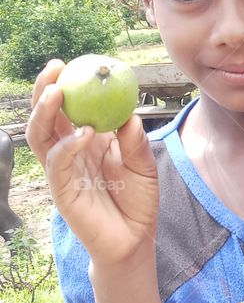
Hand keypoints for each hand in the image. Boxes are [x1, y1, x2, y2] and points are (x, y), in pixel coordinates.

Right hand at [27, 59, 158, 266]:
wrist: (135, 240)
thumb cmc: (138, 200)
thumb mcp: (144, 165)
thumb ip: (134, 141)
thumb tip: (128, 115)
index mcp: (86, 140)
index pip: (66, 108)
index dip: (62, 85)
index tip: (69, 62)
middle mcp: (69, 152)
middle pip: (45, 117)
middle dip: (43, 90)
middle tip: (54, 69)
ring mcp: (62, 171)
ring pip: (40, 137)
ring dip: (44, 113)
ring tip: (56, 94)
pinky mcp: (62, 191)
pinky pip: (58, 163)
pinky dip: (68, 145)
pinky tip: (84, 133)